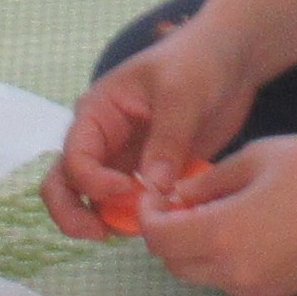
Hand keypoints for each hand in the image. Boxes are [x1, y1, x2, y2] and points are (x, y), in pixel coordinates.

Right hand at [48, 18, 259, 236]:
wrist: (231, 60)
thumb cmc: (198, 60)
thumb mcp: (181, 93)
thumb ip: (166, 140)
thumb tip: (153, 188)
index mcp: (97, 113)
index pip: (73, 157)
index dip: (92, 182)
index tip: (128, 189)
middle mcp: (102, 140)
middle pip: (65, 185)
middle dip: (73, 214)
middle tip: (101, 235)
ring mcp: (124, 160)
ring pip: (95, 201)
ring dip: (108, 220)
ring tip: (144, 228)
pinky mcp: (150, 174)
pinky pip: (134, 204)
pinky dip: (143, 218)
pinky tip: (168, 220)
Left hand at [136, 133, 296, 295]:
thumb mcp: (255, 159)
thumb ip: (208, 182)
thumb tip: (178, 196)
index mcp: (222, 235)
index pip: (159, 238)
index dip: (148, 216)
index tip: (157, 194)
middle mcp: (234, 272)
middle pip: (175, 265)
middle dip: (167, 236)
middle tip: (180, 204)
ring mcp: (258, 288)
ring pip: (203, 277)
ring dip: (194, 250)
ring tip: (213, 213)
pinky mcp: (280, 292)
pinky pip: (233, 281)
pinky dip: (223, 260)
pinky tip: (244, 228)